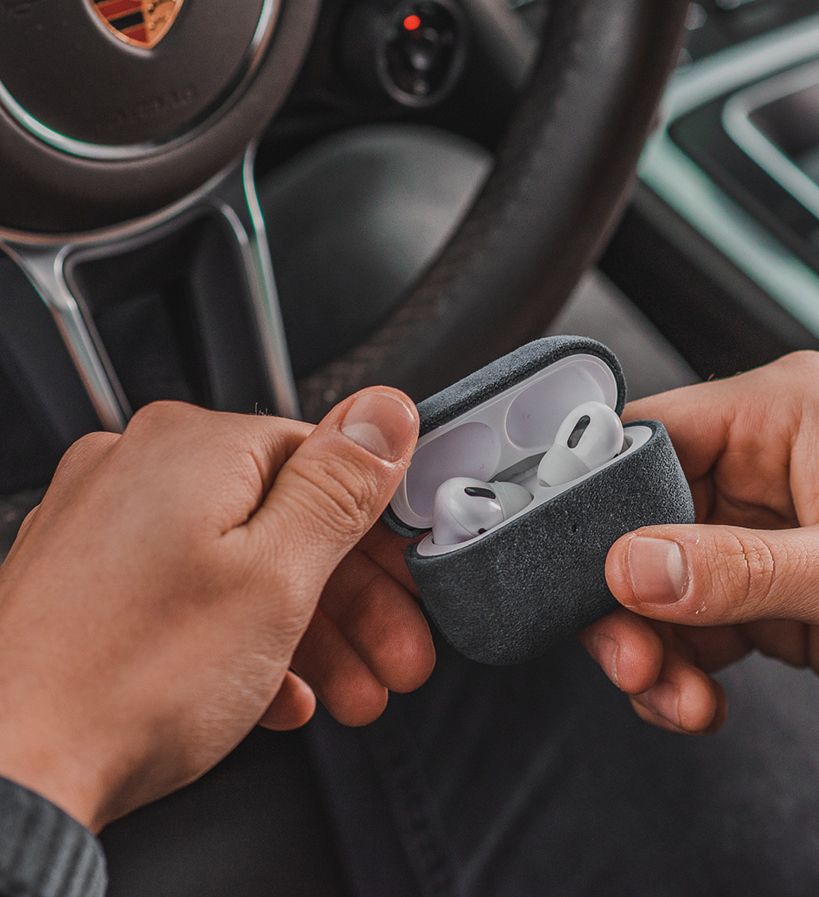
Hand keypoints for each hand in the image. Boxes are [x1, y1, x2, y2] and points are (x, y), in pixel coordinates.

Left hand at [0, 388, 432, 829]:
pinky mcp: (85, 581)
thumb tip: (387, 412)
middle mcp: (140, 469)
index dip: (382, 532)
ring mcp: (105, 525)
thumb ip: (342, 485)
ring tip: (348, 689)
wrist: (9, 774)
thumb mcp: (278, 576)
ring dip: (309, 631)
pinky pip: (191, 596)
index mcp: (193, 447)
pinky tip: (272, 692)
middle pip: (288, 519)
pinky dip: (242, 641)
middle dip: (355, 600)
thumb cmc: (129, 681)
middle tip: (394, 653)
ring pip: (242, 564)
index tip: (409, 582)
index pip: (328, 461)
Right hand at [580, 353, 818, 743]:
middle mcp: (768, 466)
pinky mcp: (773, 593)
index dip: (598, 495)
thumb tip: (634, 564)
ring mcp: (767, 534)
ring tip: (671, 689)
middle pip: (641, 517)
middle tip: (628, 649)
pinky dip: (682, 666)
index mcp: (789, 415)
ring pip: (658, 580)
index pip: (653, 432)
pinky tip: (698, 697)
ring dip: (651, 642)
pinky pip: (694, 624)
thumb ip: (740, 570)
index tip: (571, 560)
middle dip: (623, 591)